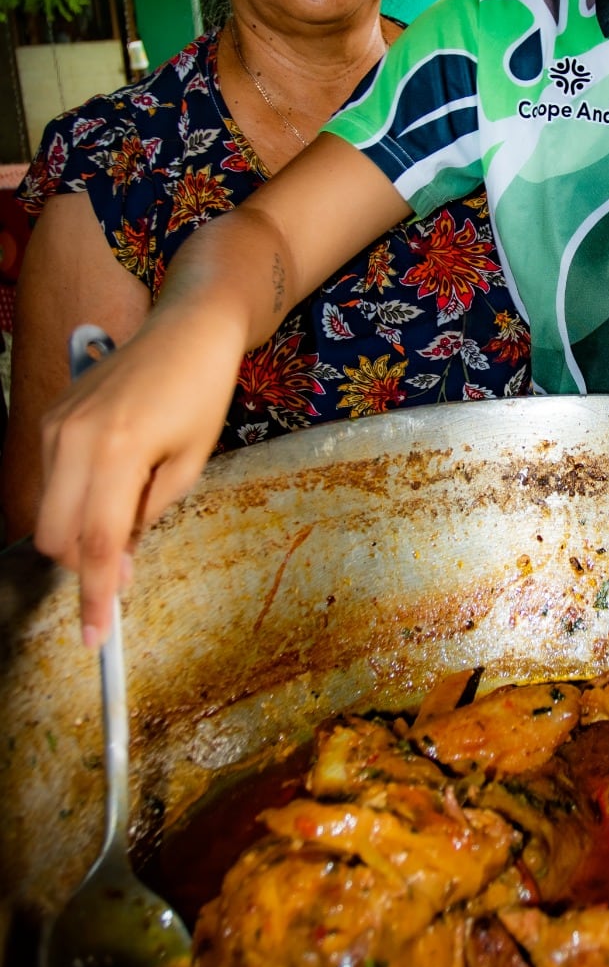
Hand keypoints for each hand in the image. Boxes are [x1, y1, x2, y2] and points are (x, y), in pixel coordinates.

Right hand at [34, 313, 240, 645]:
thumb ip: (147, 515)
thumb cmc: (201, 392)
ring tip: (132, 506)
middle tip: (128, 565)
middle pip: (54, 535)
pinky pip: (53, 480)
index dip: (95, 596)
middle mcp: (74, 437)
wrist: (188, 328)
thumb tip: (118, 562)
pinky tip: (116, 483)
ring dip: (82, 530)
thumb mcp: (189, 463)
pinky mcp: (52, 418)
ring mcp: (56, 425)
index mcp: (117, 450)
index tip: (95, 638)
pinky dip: (77, 499)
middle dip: (84, 564)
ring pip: (49, 510)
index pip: (96, 543)